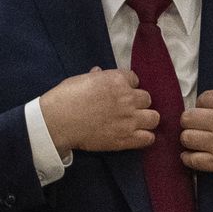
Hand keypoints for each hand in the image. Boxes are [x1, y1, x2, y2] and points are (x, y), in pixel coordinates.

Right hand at [40, 67, 157, 155]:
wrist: (59, 121)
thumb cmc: (66, 97)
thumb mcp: (81, 79)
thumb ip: (96, 77)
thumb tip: (99, 72)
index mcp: (117, 80)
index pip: (135, 79)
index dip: (128, 86)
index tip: (120, 92)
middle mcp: (128, 98)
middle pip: (147, 98)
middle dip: (138, 102)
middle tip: (128, 108)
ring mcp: (129, 119)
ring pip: (154, 117)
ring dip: (146, 119)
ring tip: (136, 122)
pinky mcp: (126, 138)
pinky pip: (148, 138)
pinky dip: (145, 137)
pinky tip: (137, 136)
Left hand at [179, 89, 212, 180]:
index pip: (201, 99)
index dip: (202, 106)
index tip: (206, 112)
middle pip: (187, 118)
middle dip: (190, 121)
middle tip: (198, 126)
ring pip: (186, 138)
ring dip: (189, 139)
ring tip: (196, 141)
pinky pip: (192, 160)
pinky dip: (189, 158)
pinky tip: (193, 155)